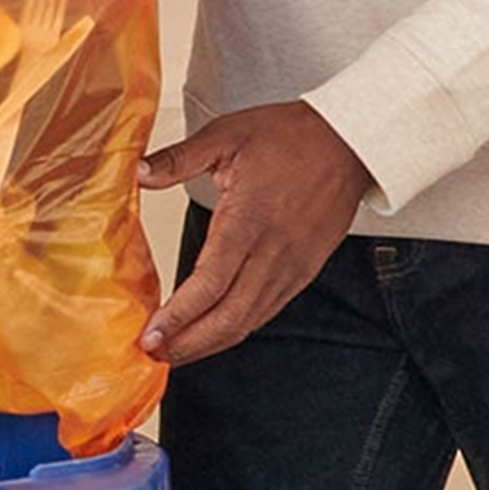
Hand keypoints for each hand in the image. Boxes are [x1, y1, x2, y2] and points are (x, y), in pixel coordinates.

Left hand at [138, 102, 373, 364]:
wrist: (350, 142)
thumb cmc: (290, 135)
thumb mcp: (226, 134)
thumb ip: (179, 158)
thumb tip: (138, 174)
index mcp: (249, 220)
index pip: (209, 283)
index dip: (178, 315)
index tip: (150, 335)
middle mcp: (273, 252)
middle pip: (228, 317)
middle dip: (189, 343)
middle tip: (154, 354)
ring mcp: (292, 266)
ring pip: (248, 321)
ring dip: (210, 342)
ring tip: (176, 350)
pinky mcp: (304, 271)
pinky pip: (266, 311)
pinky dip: (237, 328)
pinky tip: (214, 332)